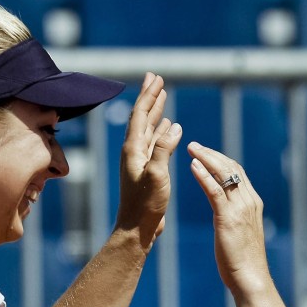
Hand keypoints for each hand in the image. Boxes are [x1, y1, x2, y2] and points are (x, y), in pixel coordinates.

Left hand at [116, 73, 181, 247]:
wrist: (137, 228)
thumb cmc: (145, 204)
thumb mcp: (157, 174)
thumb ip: (163, 149)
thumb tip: (174, 126)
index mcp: (133, 149)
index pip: (141, 115)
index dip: (148, 95)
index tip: (156, 78)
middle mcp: (134, 151)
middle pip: (142, 117)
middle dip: (150, 97)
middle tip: (156, 79)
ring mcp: (140, 160)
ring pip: (148, 129)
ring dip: (156, 112)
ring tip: (162, 97)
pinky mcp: (147, 170)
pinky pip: (154, 143)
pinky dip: (161, 131)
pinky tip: (168, 127)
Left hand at [188, 142, 270, 295]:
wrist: (251, 278)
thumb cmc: (243, 262)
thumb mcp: (240, 234)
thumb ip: (235, 219)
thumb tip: (226, 214)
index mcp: (253, 203)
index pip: (238, 172)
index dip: (221, 159)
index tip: (205, 152)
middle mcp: (249, 201)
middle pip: (231, 167)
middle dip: (212, 153)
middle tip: (194, 144)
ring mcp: (241, 208)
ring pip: (224, 174)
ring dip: (206, 158)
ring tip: (191, 148)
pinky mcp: (229, 218)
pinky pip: (215, 191)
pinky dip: (204, 176)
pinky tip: (192, 166)